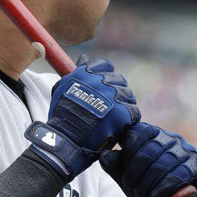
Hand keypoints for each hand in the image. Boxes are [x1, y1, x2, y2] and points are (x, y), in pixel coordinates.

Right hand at [25, 55, 140, 179]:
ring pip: (128, 95)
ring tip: (114, 117)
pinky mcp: (122, 112)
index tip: (102, 86)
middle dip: (116, 91)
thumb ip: (76, 71)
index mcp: (87, 72)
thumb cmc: (62, 114)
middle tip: (110, 105)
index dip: (106, 75)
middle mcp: (101, 80)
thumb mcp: (64, 87)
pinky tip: (120, 125)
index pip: (105, 64)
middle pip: (119, 79)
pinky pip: (134, 111)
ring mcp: (112, 96)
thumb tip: (83, 57)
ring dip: (124, 104)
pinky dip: (129, 118)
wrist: (66, 139)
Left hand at [100, 122, 196, 196]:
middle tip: (128, 184)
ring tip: (139, 193)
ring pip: (165, 162)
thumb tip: (103, 154)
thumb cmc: (142, 182)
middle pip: (150, 149)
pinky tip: (154, 194)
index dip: (129, 149)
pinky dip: (165, 184)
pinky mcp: (196, 166)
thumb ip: (112, 161)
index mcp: (150, 132)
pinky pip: (180, 173)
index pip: (139, 132)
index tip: (122, 164)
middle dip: (136, 169)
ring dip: (149, 180)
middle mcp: (169, 137)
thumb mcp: (123, 172)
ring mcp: (184, 150)